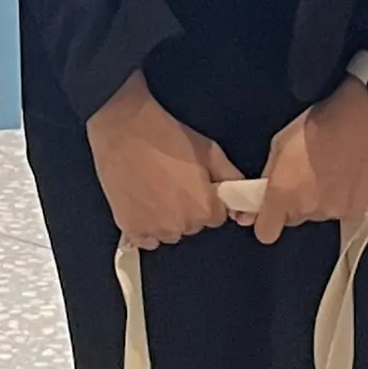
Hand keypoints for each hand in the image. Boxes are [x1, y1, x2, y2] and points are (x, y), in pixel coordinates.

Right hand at [85, 72, 235, 250]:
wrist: (124, 129)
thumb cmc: (167, 136)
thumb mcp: (210, 151)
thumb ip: (231, 178)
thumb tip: (242, 201)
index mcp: (205, 209)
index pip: (216, 217)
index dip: (208, 199)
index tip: (195, 184)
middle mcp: (182, 226)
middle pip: (193, 225)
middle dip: (188, 209)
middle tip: (174, 182)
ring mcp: (154, 230)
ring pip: (170, 232)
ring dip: (167, 218)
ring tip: (155, 189)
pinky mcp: (130, 229)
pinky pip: (147, 239)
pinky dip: (146, 226)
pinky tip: (142, 202)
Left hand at [250, 79, 367, 245]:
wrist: (362, 116)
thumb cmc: (318, 122)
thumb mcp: (280, 143)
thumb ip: (269, 176)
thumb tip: (262, 196)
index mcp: (283, 194)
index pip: (266, 233)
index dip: (266, 222)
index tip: (270, 210)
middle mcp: (308, 209)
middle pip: (294, 219)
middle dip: (295, 204)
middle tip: (306, 177)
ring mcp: (334, 212)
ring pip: (319, 214)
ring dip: (321, 200)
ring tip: (330, 172)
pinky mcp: (358, 210)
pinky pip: (343, 214)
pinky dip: (343, 201)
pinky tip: (347, 180)